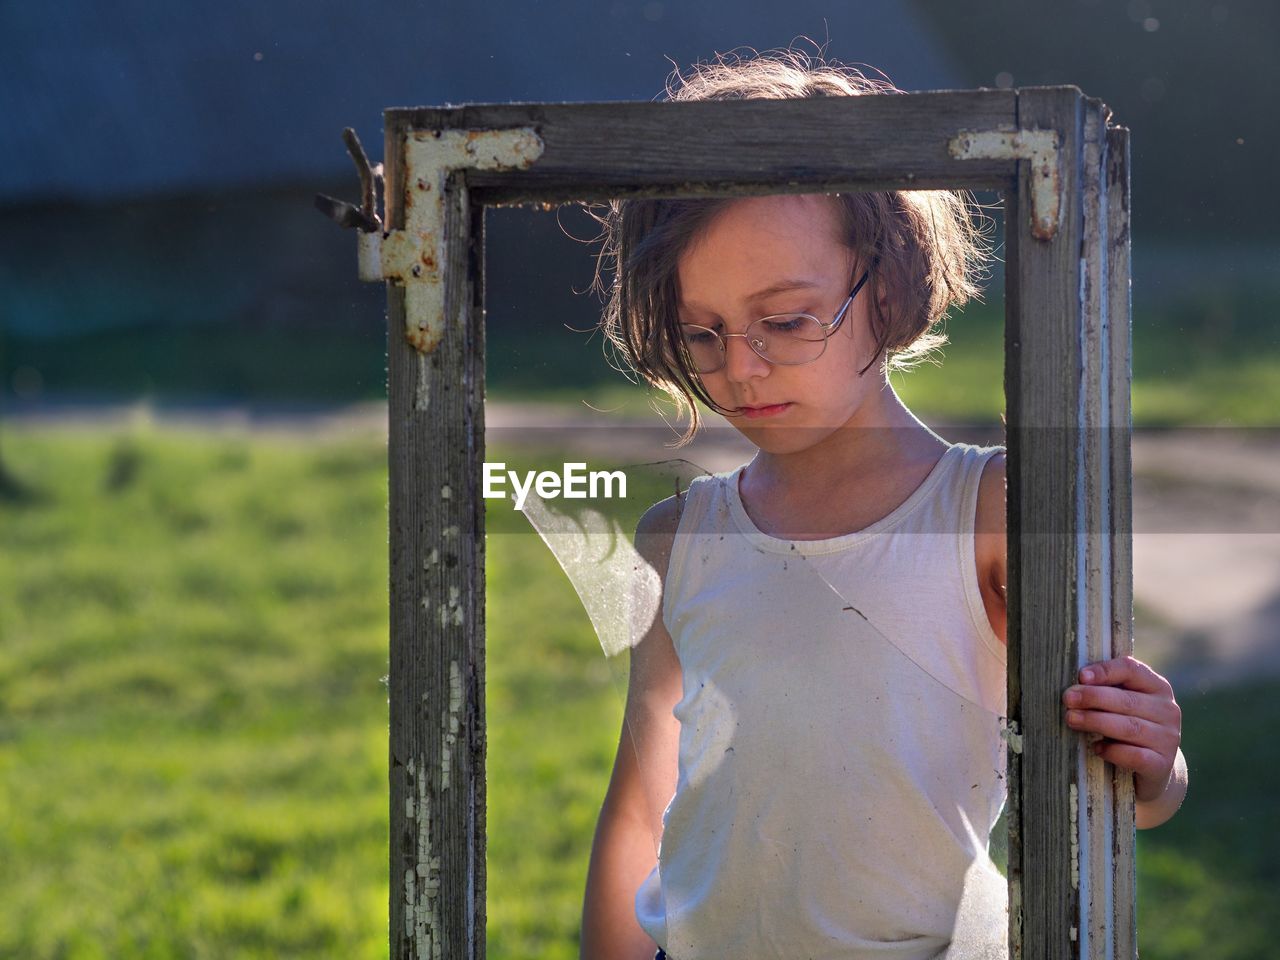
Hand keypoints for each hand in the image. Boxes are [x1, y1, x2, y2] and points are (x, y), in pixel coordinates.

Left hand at [1061, 655, 1181, 802]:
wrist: (1151, 767)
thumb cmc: (1126, 724)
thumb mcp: (1120, 703)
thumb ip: (1104, 690)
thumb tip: (1074, 687)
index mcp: (1157, 686)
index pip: (1132, 670)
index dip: (1105, 671)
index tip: (1081, 676)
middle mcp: (1167, 710)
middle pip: (1127, 700)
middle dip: (1093, 698)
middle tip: (1068, 699)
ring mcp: (1168, 739)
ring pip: (1130, 727)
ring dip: (1097, 721)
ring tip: (1071, 719)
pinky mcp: (1162, 764)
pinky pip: (1137, 756)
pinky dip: (1114, 752)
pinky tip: (1097, 748)